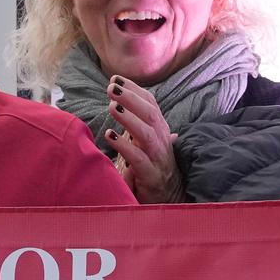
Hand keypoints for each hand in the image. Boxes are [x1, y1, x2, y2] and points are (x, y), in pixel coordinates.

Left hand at [102, 76, 183, 203]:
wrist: (170, 200)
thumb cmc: (155, 170)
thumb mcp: (149, 144)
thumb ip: (141, 125)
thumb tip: (129, 103)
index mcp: (161, 131)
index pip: (150, 104)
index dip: (134, 90)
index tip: (116, 79)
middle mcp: (162, 141)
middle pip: (149, 114)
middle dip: (130, 98)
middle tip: (111, 87)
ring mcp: (158, 158)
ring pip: (146, 133)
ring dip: (128, 118)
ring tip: (112, 106)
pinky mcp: (151, 176)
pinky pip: (138, 158)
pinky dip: (124, 146)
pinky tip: (109, 135)